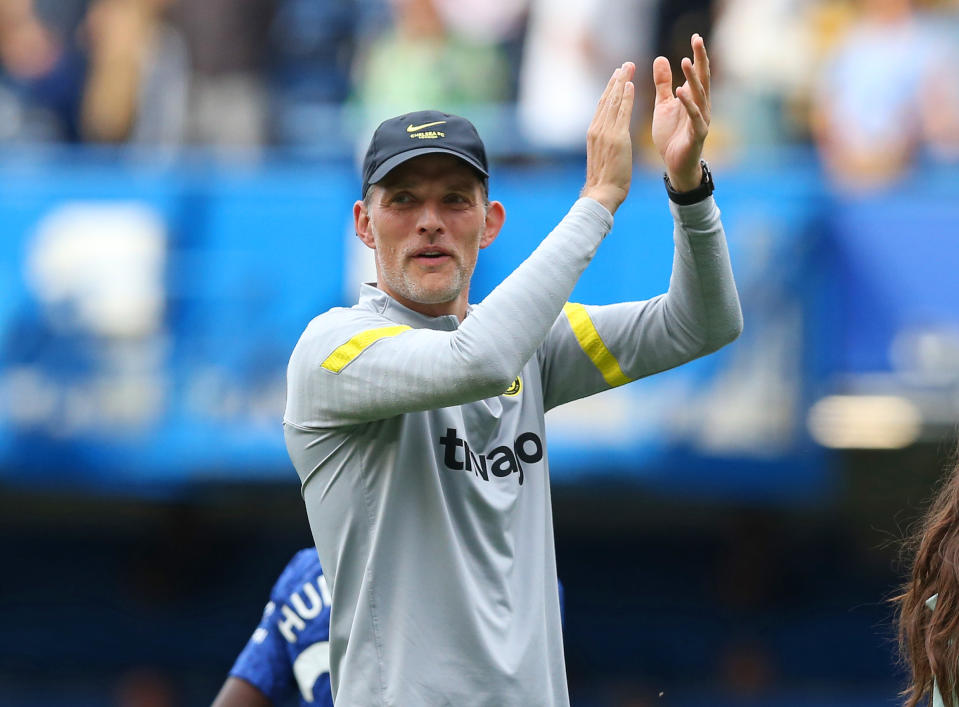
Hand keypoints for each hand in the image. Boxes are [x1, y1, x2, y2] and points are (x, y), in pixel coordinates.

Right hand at [581, 62, 635, 214]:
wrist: (601, 194)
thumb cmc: (604, 183)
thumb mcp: (603, 158)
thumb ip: (606, 145)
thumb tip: (611, 142)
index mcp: (594, 133)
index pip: (602, 106)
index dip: (610, 90)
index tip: (618, 77)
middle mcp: (597, 129)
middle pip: (606, 99)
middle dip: (616, 80)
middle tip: (624, 65)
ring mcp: (605, 132)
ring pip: (613, 101)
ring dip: (621, 82)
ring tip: (628, 67)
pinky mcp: (616, 138)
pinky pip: (621, 112)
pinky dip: (625, 97)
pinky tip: (630, 85)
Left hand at [652, 34, 710, 191]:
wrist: (674, 164)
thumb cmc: (671, 135)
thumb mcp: (663, 105)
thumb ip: (663, 84)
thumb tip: (661, 58)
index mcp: (693, 99)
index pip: (697, 73)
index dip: (697, 55)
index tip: (695, 36)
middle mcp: (702, 106)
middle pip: (703, 79)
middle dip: (700, 60)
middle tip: (697, 40)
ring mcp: (701, 120)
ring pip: (699, 95)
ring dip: (693, 79)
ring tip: (686, 63)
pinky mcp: (697, 134)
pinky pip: (694, 116)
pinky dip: (688, 104)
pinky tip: (681, 91)